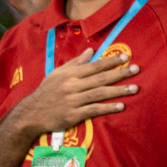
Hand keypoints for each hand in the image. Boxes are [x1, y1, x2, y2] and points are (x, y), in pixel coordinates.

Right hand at [6, 50, 138, 140]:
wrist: (30, 114)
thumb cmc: (46, 92)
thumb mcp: (57, 74)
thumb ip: (75, 63)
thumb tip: (91, 50)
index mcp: (69, 75)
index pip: (93, 66)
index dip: (110, 61)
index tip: (126, 58)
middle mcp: (72, 86)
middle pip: (100, 78)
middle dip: (120, 73)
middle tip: (136, 69)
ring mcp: (73, 101)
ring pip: (99, 93)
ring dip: (118, 91)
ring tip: (135, 89)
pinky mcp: (73, 115)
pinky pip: (93, 110)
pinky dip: (107, 108)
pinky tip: (121, 106)